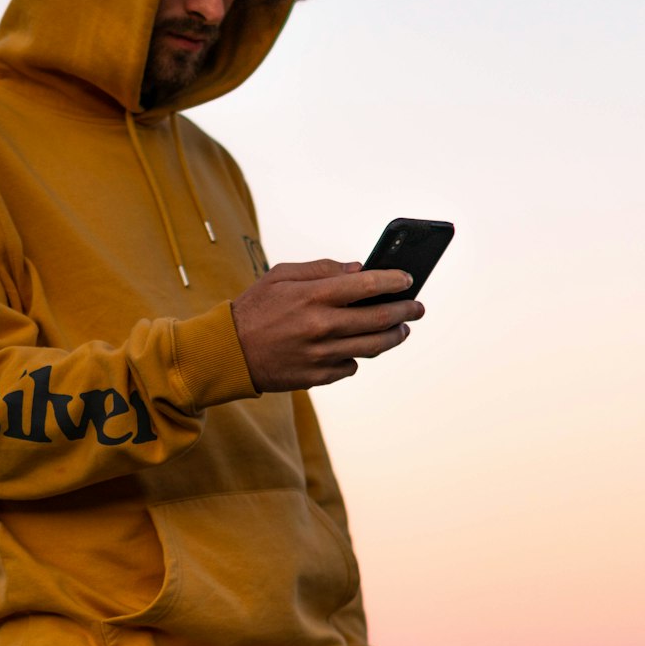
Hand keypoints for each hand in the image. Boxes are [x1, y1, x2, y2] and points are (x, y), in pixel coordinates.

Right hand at [230, 259, 424, 391]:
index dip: (394, 280)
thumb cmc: (254, 309)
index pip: (367, 284)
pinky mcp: (317, 376)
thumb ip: (321, 269)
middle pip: (379, 319)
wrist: (228, 353)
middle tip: (417, 308)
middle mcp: (321, 326)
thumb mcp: (280, 276)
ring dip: (393, 337)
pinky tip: (357, 348)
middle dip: (405, 311)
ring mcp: (321, 354)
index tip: (409, 279)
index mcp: (313, 296)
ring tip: (401, 330)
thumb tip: (358, 270)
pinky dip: (357, 357)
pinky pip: (350, 367)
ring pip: (373, 347)